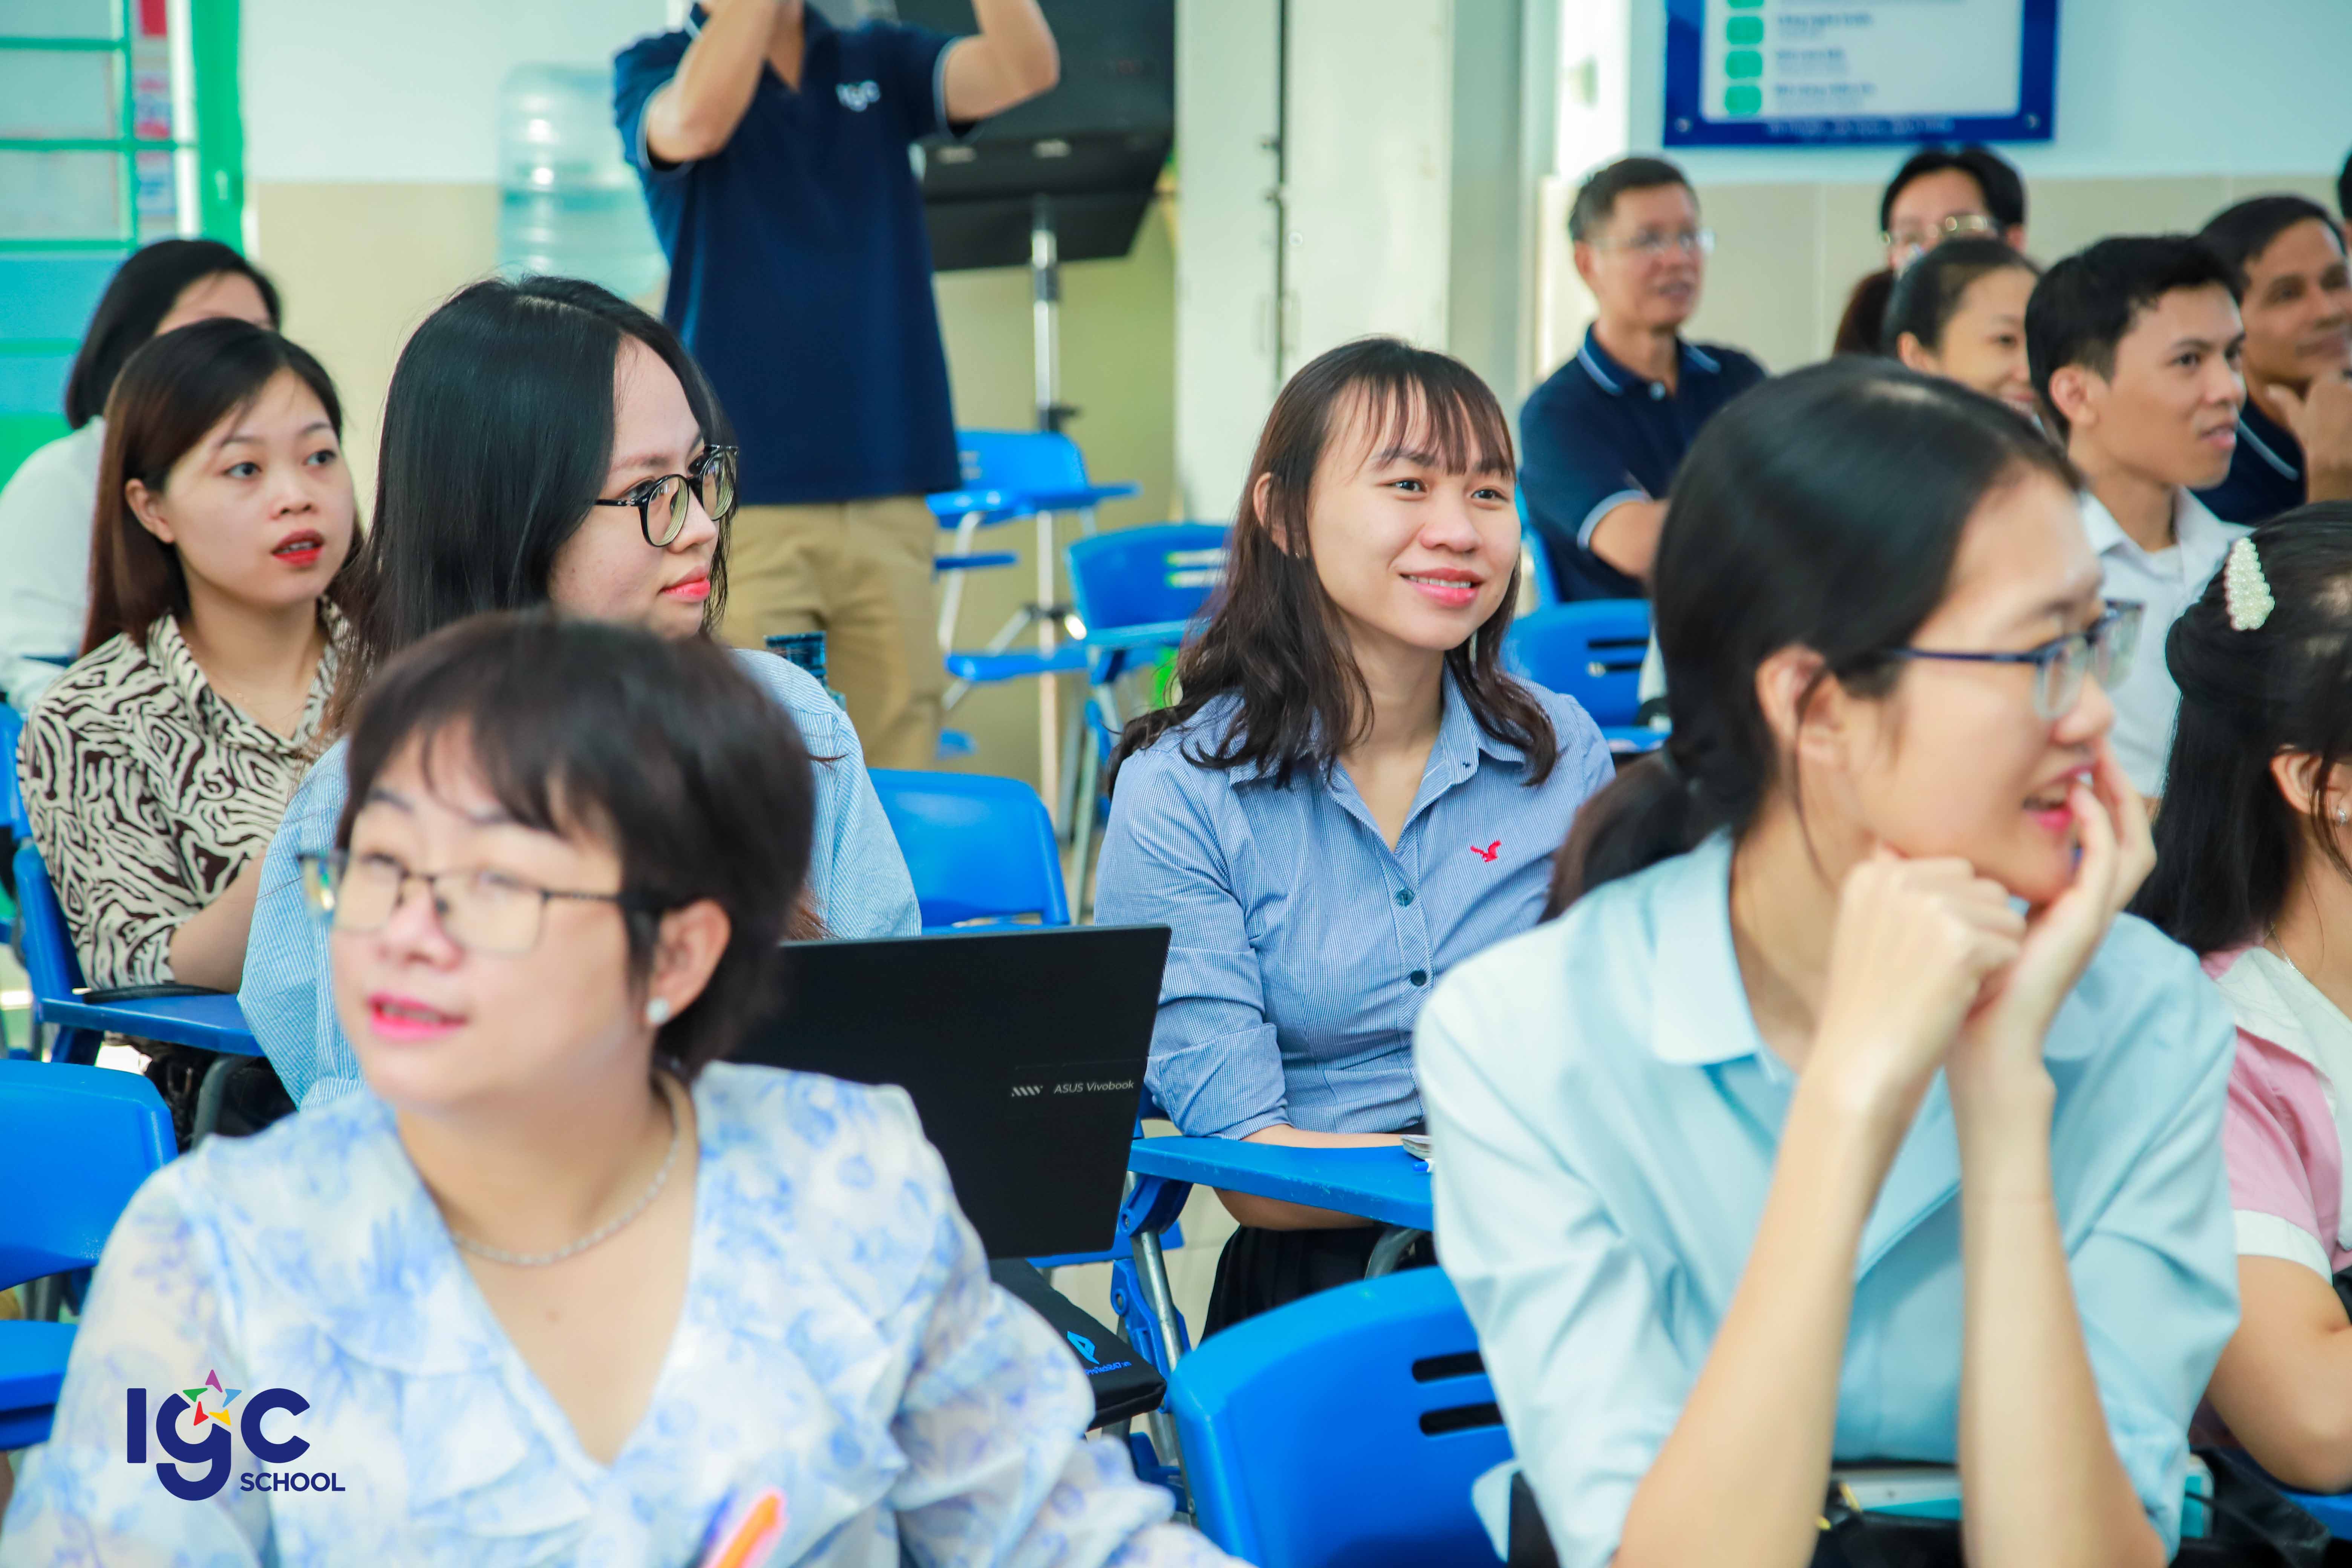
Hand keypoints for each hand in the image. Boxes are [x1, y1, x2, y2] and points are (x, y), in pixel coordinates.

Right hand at [1806, 848, 2023, 1118]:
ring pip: (2006, 915)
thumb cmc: (1872, 1006)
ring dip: (1991, 953)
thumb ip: (1901, 890)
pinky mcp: (1961, 941)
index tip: (1918, 954)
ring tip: (1945, 985)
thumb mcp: (1869, 930)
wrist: (1859, 1066)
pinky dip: (1995, 978)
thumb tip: (1948, 862)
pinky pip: (2013, 945)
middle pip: (1985, 886)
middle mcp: (1897, 879)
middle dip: (1978, 929)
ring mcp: (1929, 907)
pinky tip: (1956, 998)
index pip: (1955, 869)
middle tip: (1933, 972)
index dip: (1955, 916)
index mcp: (1872, 873)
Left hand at [1949, 743, 2148, 1096]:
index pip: (2091, 838)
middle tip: (2095, 743)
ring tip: (2099, 758)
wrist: (1976, 1035)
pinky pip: (2108, 865)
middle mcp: (2083, 905)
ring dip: (2119, 799)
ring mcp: (2090, 915)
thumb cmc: (1961, 979)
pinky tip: (2077, 799)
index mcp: (2059, 902)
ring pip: (2131, 844)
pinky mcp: (2085, 923)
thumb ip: (1946, 875)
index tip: (2064, 757)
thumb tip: (1894, 831)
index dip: (2088, 796)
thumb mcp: (1956, 912)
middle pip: (2123, 832)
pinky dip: (2098, 828)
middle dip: (2115, 787)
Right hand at [2267, 372, 2351, 502]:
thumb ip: (2285, 401)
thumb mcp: (2297, 421)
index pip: (2333, 377)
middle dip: (2346, 399)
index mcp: (2324, 385)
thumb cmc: (2315, 442)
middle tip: (2342, 422)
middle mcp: (2345, 384)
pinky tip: (2350, 428)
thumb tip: (2269, 389)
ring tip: (2346, 426)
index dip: (2333, 394)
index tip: (2331, 412)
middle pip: (2349, 385)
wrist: (2336, 462)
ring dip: (2350, 407)